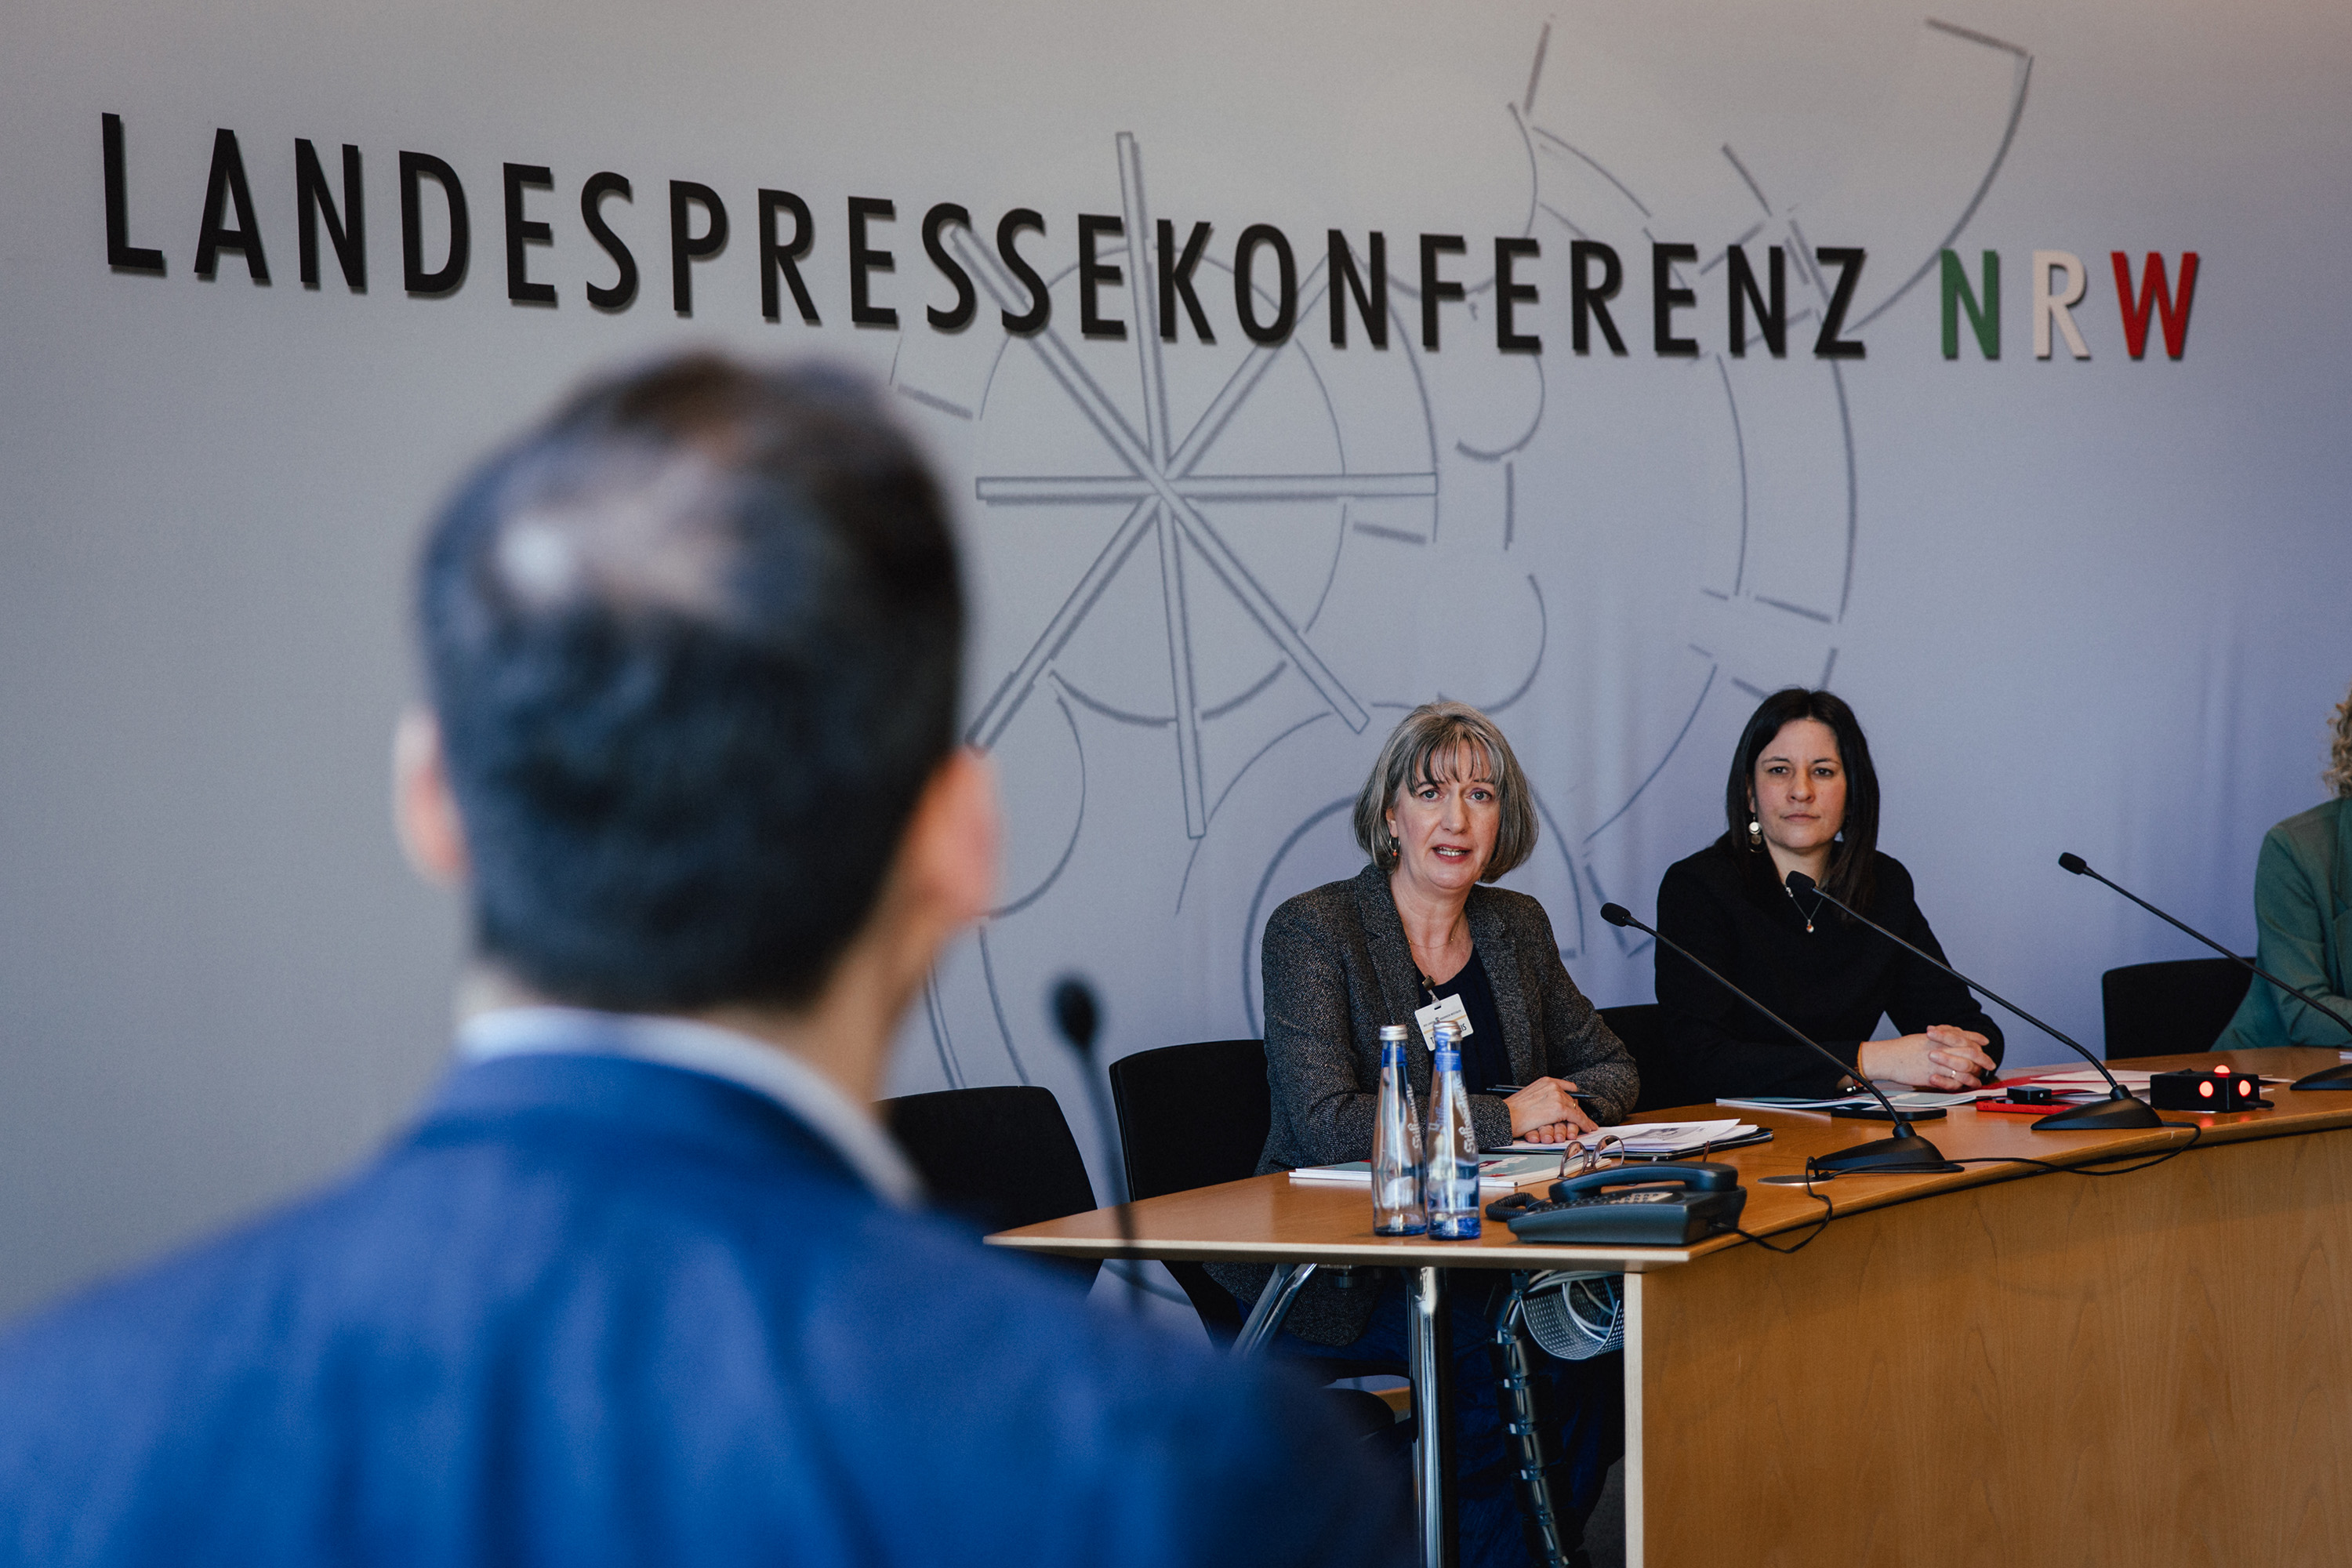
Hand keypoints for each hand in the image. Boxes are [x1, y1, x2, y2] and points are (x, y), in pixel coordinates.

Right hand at [1506, 1078, 1597, 1141]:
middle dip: (1578, 1111)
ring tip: (1587, 1125)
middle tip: (1583, 1120)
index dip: (1573, 1097)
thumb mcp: (1529, 1096)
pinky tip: (1587, 1128)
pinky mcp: (1560, 1109)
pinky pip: (1577, 1117)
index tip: (1576, 1103)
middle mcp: (1553, 1086)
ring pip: (1576, 1109)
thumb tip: (1549, 1105)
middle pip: (1572, 1100)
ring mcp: (1557, 1096)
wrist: (1507, 1115)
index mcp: (1545, 1081)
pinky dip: (1584, 1123)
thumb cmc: (1513, 1110)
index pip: (1566, 1087)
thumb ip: (1542, 1097)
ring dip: (1583, 1119)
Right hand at [1857, 1028, 1995, 1089]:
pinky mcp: (1934, 1076)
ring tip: (1980, 1078)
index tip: (1984, 1042)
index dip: (1977, 1039)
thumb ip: (1939, 1038)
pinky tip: (1966, 1085)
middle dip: (1983, 1058)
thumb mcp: (1923, 1038)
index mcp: (1939, 1038)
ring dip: (1975, 1073)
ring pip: (1965, 1068)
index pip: (1964, 1036)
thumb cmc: (1901, 1049)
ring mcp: (1939, 1063)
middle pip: (1970, 1052)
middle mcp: (1942, 1048)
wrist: (1888, 1058)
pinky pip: (1954, 1081)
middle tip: (1990, 1063)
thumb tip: (1950, 1037)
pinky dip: (1963, 1084)